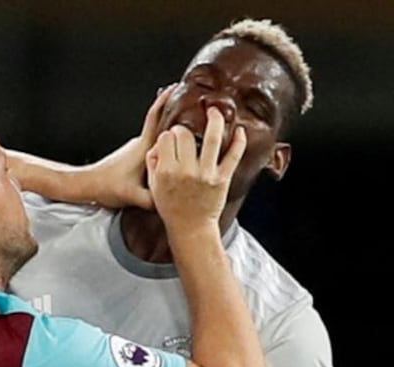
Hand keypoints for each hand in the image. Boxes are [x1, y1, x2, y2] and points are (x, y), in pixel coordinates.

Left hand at [76, 83, 176, 209]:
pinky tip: (172, 155)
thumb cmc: (106, 187)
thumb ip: (154, 200)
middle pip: (161, 124)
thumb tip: (172, 204)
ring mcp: (135, 149)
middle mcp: (139, 144)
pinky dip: (163, 146)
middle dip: (175, 115)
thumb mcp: (133, 196)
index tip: (176, 87)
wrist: (87, 185)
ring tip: (188, 136)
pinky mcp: (133, 157)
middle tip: (194, 110)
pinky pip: (152, 147)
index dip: (165, 100)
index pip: (155, 117)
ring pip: (157, 138)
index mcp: (142, 148)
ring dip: (170, 134)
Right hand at [145, 107, 245, 229]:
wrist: (190, 228)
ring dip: (215, 120)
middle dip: (184, 129)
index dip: (169, 135)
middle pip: (185, 135)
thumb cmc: (171, 207)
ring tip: (215, 110)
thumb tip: (158, 144)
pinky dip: (239, 141)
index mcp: (167, 171)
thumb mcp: (154, 187)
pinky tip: (240, 131)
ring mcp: (206, 174)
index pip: (167, 138)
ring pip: (213, 138)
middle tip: (186, 134)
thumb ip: (153, 164)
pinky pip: (233, 156)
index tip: (171, 139)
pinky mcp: (222, 179)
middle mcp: (186, 171)